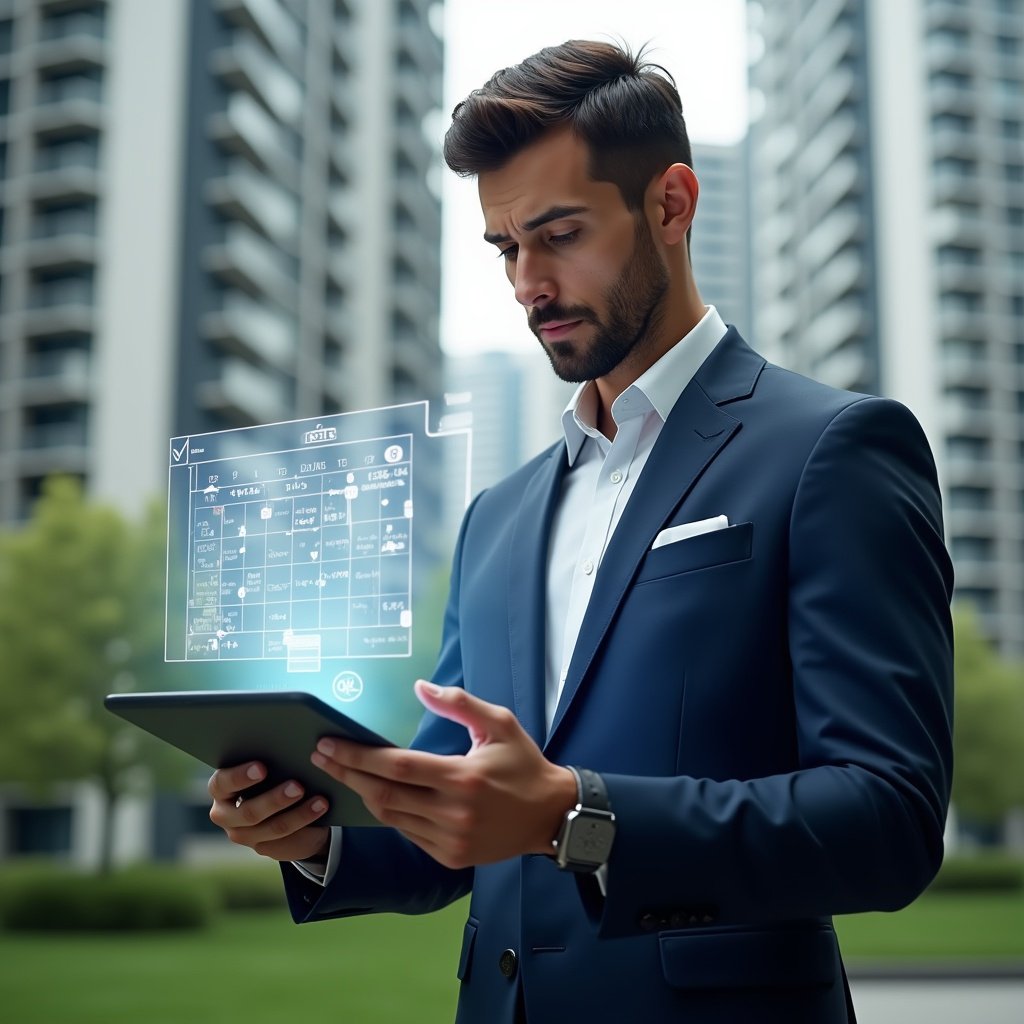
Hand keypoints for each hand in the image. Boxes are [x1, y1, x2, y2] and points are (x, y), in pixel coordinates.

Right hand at [207, 762, 330, 862]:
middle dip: (275, 799)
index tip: (262, 768)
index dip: (240, 777)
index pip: (222, 783)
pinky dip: (305, 821)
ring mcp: (243, 834)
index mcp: (220, 788)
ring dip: (299, 814)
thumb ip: (267, 759)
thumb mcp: (266, 765)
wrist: (277, 803)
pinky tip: (320, 808)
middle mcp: (225, 814)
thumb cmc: (268, 772)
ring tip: (320, 800)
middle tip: (298, 786)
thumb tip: (286, 745)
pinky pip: (286, 838)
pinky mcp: (262, 847)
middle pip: (249, 812)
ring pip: (272, 827)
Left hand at [310, 680, 576, 869]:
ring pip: (391, 818)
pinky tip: (377, 795)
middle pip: (383, 795)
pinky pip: (407, 834)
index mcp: (462, 777)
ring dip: (364, 795)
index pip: (396, 766)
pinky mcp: (450, 857)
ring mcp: (450, 840)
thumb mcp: (499, 723)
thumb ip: (458, 704)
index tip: (328, 744)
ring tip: (343, 774)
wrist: (551, 815)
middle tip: (321, 758)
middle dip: (347, 775)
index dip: (357, 756)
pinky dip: (389, 814)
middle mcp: (453, 813)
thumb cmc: (524, 764)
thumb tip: (419, 687)